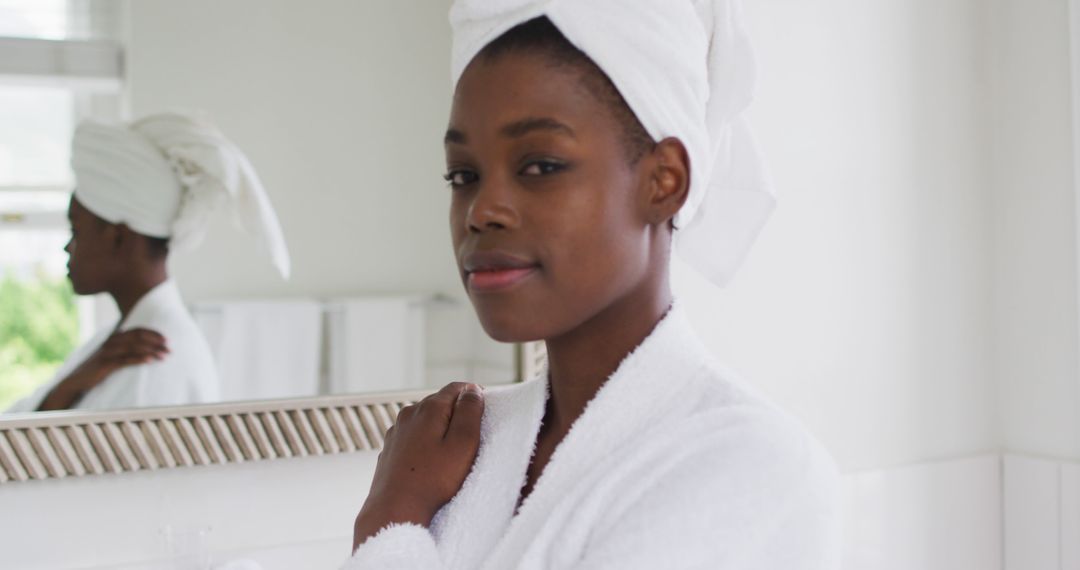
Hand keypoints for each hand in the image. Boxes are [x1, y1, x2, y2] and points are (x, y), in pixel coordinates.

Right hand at [37, 328, 168, 410]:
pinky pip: (125, 360)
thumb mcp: (111, 356)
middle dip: (156, 342)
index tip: (167, 339)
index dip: (153, 333)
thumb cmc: (96, 370)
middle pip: (138, 337)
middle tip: (170, 348)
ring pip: (134, 347)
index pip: (137, 331)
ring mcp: (107, 353)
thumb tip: (145, 349)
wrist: (75, 381)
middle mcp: (111, 342)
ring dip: (152, 351)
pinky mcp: (105, 364)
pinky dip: (139, 359)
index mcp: (114, 338)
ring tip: (165, 356)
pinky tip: (150, 361)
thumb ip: (125, 350)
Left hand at [352, 382, 483, 548]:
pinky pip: (413, 436)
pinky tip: (432, 460)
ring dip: (441, 426)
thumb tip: (472, 390)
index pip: (457, 388)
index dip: (474, 395)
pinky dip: (426, 441)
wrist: (395, 509)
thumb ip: (470, 412)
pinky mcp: (390, 449)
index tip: (485, 411)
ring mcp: (397, 431)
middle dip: (457, 411)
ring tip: (453, 449)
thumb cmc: (433, 480)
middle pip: (440, 401)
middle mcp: (409, 414)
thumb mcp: (463, 444)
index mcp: (429, 408)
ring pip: (425, 419)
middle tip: (473, 433)